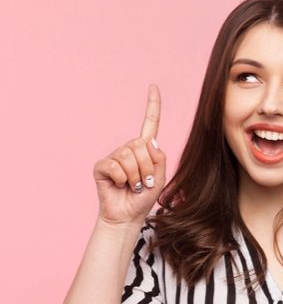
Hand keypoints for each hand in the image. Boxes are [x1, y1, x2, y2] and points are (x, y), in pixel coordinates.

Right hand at [93, 84, 166, 225]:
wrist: (128, 217)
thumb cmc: (144, 198)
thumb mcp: (160, 178)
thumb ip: (159, 158)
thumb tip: (148, 142)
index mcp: (145, 149)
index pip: (150, 122)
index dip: (152, 105)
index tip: (153, 86)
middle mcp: (130, 148)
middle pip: (141, 145)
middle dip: (147, 167)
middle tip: (144, 183)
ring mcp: (114, 156)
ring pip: (129, 155)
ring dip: (136, 175)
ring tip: (133, 186)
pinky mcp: (102, 165)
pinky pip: (115, 165)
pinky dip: (121, 179)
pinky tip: (119, 185)